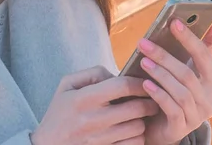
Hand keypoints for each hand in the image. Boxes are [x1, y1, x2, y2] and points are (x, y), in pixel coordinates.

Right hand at [31, 65, 158, 144]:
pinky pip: (133, 144)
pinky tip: (131, 131)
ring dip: (142, 120)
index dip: (139, 83)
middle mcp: (92, 120)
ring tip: (139, 116)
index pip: (121, 86)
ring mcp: (99, 140)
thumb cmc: (59, 112)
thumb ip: (93, 73)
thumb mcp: (67, 85)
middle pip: (135, 108)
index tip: (145, 82)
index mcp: (83, 99)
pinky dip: (137, 137)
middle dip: (149, 101)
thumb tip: (118, 74)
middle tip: (152, 99)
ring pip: (137, 128)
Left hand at [138, 19, 211, 144]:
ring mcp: (197, 117)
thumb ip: (203, 49)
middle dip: (165, 56)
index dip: (189, 38)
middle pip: (188, 74)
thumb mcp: (190, 71)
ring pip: (180, 91)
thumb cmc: (177, 92)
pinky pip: (171, 108)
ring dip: (160, 74)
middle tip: (144, 43)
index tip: (173, 22)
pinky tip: (145, 84)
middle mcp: (210, 101)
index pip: (204, 56)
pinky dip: (158, 94)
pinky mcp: (181, 128)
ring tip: (143, 61)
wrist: (164, 127)